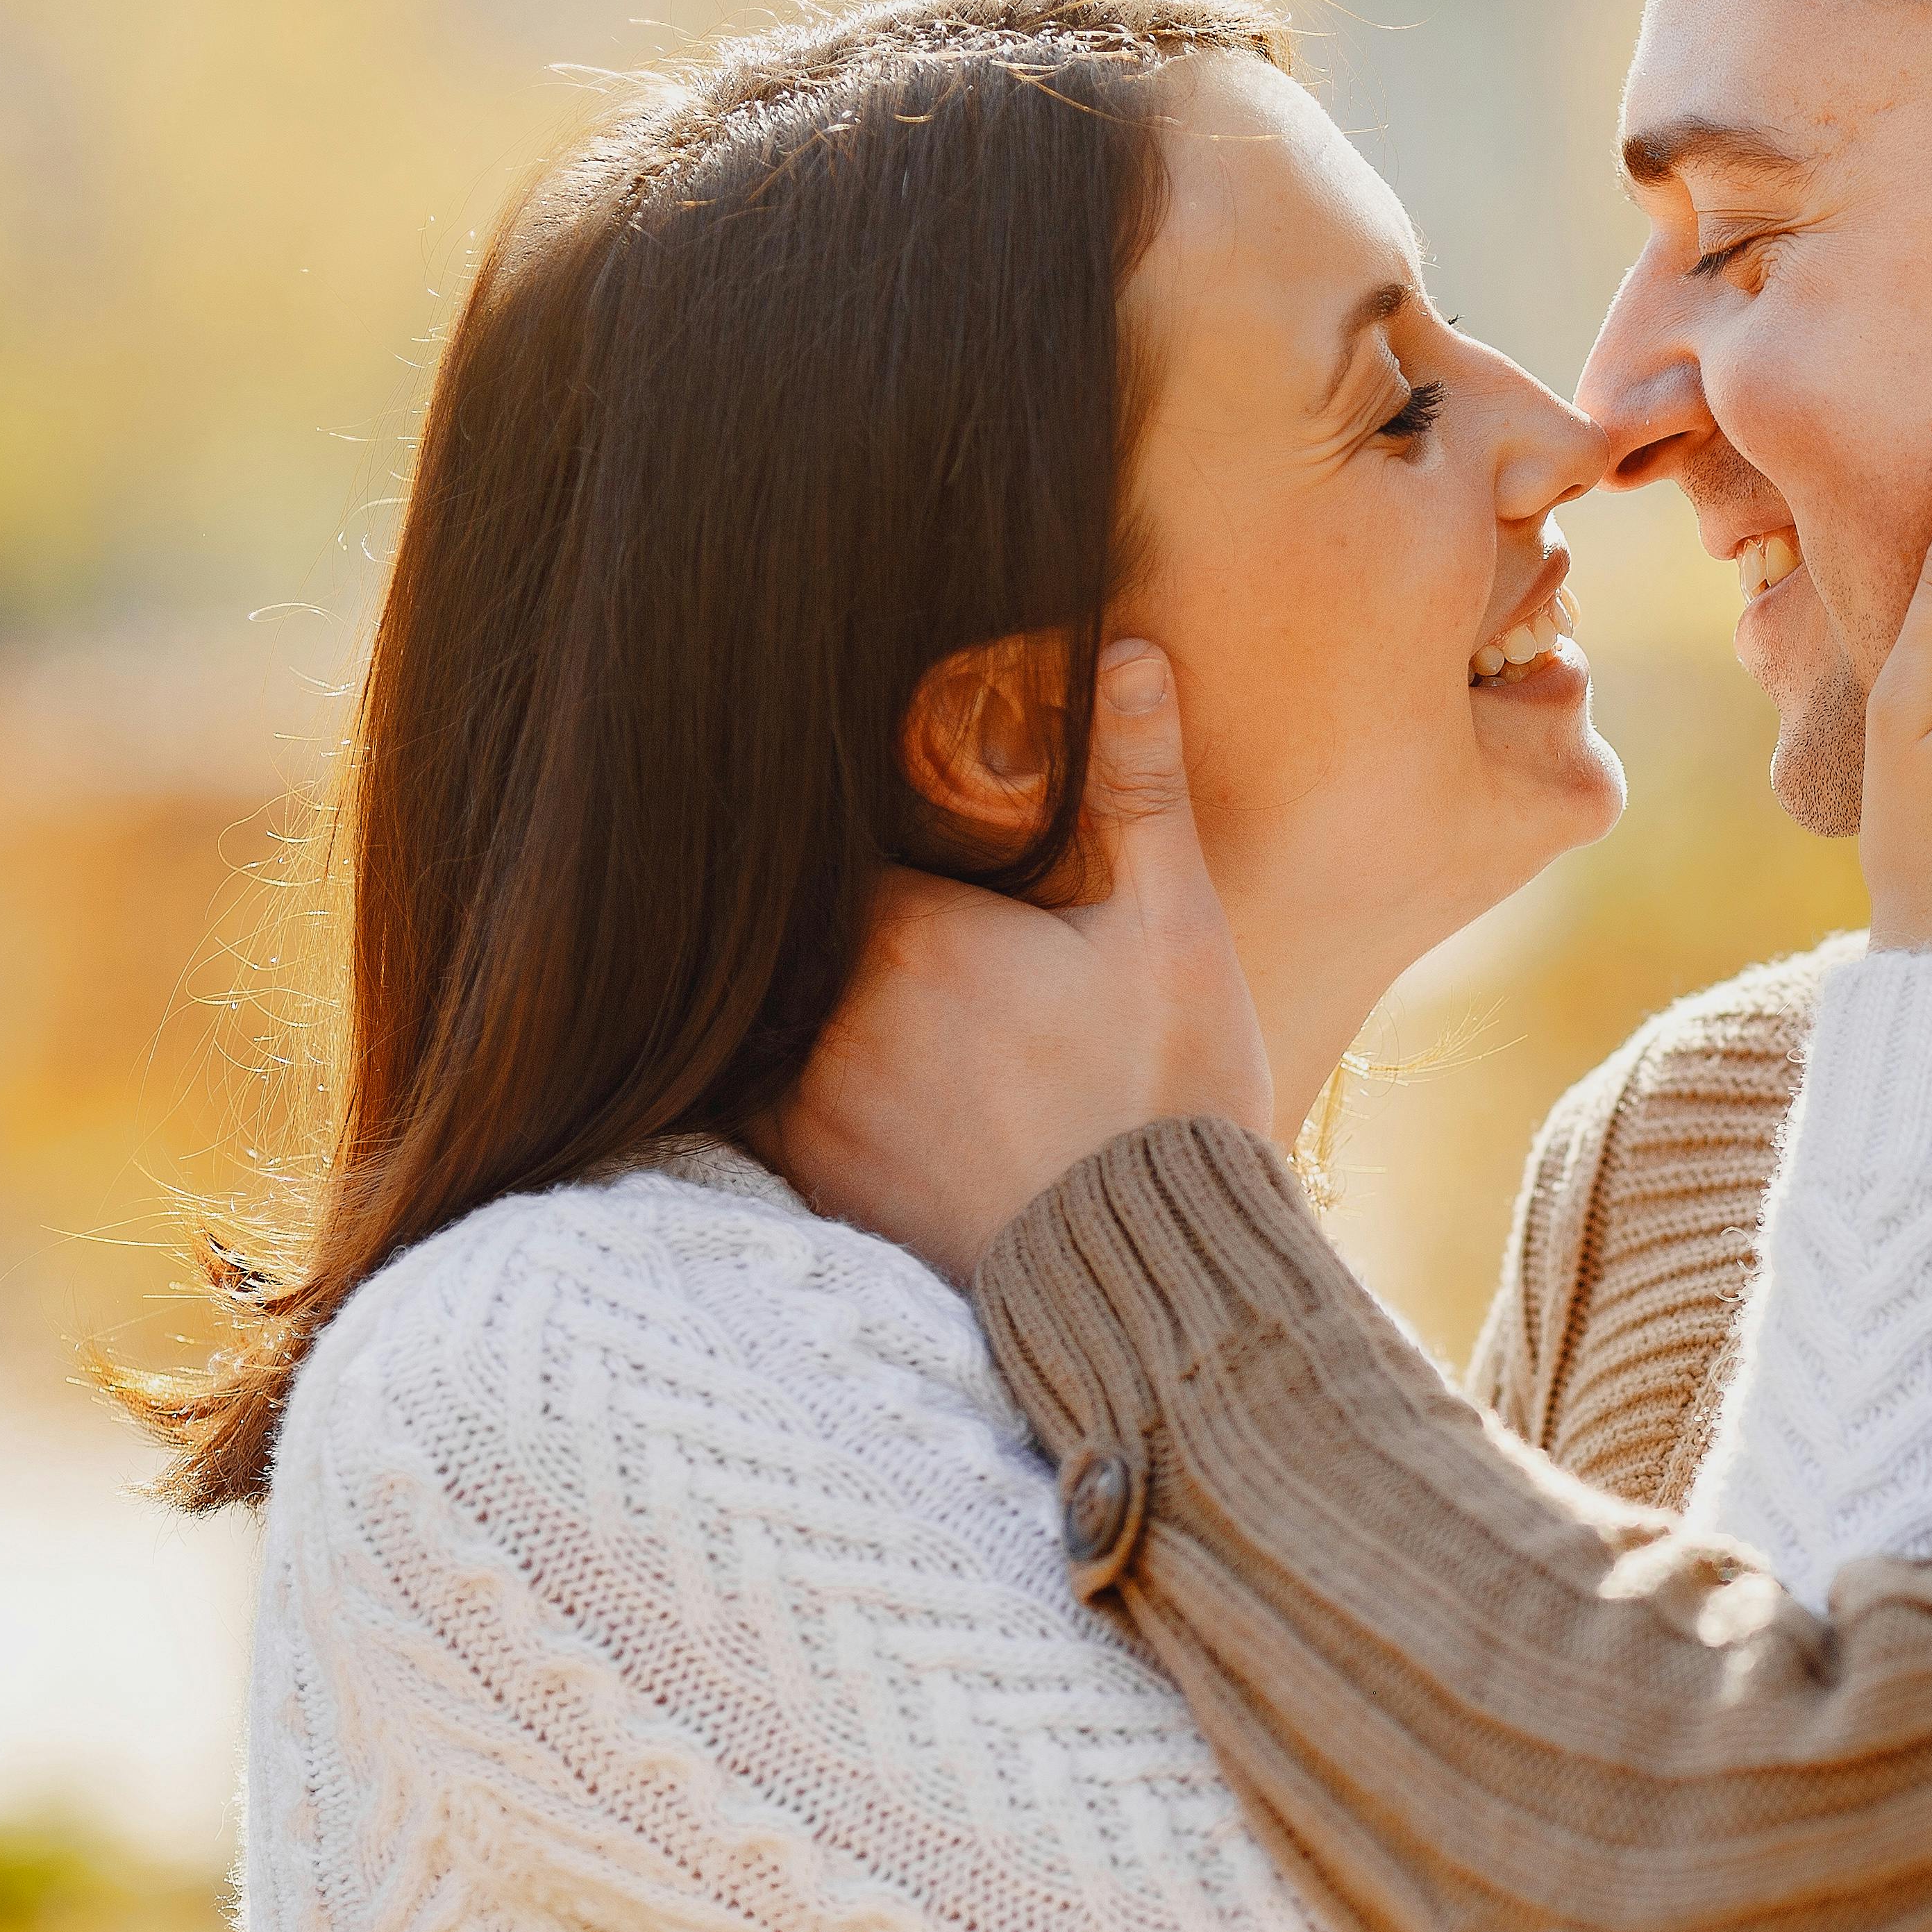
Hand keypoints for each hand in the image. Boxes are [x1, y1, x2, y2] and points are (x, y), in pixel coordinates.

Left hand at [762, 639, 1273, 1282]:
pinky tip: (854, 1094)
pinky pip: (756, 1108)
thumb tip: (1122, 650)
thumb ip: (1137, 789)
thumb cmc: (1170, 1097)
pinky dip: (784, 1091)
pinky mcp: (808, 1184)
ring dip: (806, 1011)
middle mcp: (830, 1010)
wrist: (1151, 1282)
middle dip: (832, 930)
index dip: (873, 845)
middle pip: (795, 932)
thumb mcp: (1175, 930)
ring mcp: (807, 1104)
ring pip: (769, 1018)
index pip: (838, 844)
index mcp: (909, 927)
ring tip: (883, 1024)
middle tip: (906, 958)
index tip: (908, 851)